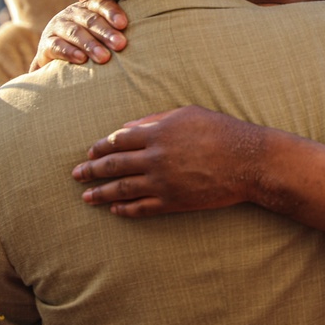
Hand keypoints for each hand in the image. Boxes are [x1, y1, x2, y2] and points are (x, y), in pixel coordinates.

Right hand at [31, 0, 127, 70]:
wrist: (56, 57)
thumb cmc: (93, 43)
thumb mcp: (105, 33)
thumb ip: (122, 27)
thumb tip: (156, 27)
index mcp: (89, 7)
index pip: (101, 5)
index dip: (112, 13)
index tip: (124, 24)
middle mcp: (72, 14)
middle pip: (90, 20)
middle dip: (106, 32)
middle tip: (121, 44)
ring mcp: (57, 27)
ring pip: (75, 32)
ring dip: (90, 44)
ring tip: (105, 57)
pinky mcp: (46, 44)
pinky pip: (57, 46)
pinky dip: (69, 52)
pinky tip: (81, 59)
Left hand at [71, 106, 257, 217]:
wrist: (248, 161)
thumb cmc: (222, 131)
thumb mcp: (189, 113)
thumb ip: (156, 118)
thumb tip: (127, 128)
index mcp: (158, 133)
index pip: (117, 140)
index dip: (100, 147)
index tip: (89, 153)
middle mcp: (155, 158)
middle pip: (113, 165)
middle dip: (91, 171)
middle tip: (76, 176)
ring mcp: (162, 182)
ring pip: (122, 189)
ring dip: (101, 193)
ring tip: (87, 197)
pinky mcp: (173, 201)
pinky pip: (141, 208)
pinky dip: (125, 210)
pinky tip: (115, 210)